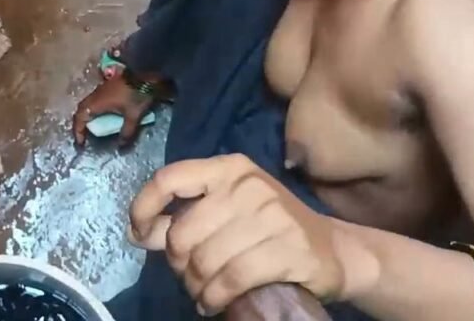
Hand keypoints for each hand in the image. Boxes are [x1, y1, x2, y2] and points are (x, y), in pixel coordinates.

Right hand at [71, 74, 153, 146]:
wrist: (146, 72)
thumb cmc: (137, 94)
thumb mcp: (133, 116)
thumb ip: (127, 131)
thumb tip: (120, 145)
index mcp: (97, 102)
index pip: (80, 117)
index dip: (78, 131)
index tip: (81, 142)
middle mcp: (96, 94)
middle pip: (81, 109)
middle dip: (80, 123)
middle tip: (84, 134)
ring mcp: (102, 88)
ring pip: (88, 103)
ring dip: (88, 115)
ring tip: (93, 125)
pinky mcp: (108, 85)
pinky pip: (96, 99)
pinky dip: (95, 108)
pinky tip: (104, 113)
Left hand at [128, 154, 344, 315]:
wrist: (333, 249)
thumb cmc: (271, 229)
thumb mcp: (228, 211)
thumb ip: (187, 218)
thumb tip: (141, 233)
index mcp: (229, 168)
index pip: (169, 178)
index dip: (144, 208)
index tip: (140, 233)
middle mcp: (248, 185)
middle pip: (182, 234)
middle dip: (178, 265)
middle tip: (191, 277)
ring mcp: (271, 215)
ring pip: (204, 262)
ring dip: (197, 288)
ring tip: (204, 294)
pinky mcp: (288, 248)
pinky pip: (231, 279)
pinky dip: (215, 299)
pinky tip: (215, 303)